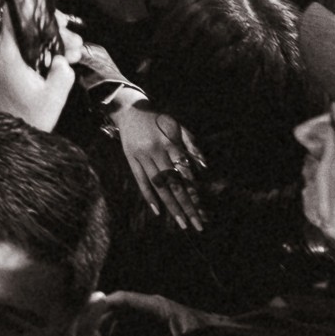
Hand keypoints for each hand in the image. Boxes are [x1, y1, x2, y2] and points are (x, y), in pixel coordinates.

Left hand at [0, 11, 78, 129]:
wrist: (15, 133)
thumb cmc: (28, 116)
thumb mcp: (51, 98)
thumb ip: (61, 76)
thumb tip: (63, 60)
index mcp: (10, 53)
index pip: (12, 15)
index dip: (30, 3)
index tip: (52, 8)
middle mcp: (6, 49)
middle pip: (29, 23)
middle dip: (54, 27)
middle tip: (72, 38)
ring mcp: (10, 55)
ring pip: (34, 34)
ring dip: (56, 39)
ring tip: (74, 50)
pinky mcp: (16, 62)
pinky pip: (33, 46)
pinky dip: (49, 48)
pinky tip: (67, 58)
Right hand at [109, 90, 206, 231]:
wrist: (130, 109)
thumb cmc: (158, 120)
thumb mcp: (178, 127)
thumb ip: (192, 145)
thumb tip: (204, 167)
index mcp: (170, 143)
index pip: (184, 173)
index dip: (194, 192)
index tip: (203, 211)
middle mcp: (156, 151)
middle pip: (173, 183)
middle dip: (187, 206)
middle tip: (197, 225)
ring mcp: (142, 156)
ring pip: (159, 185)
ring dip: (171, 206)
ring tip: (182, 223)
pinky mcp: (131, 159)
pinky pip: (140, 180)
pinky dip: (149, 196)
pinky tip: (158, 211)